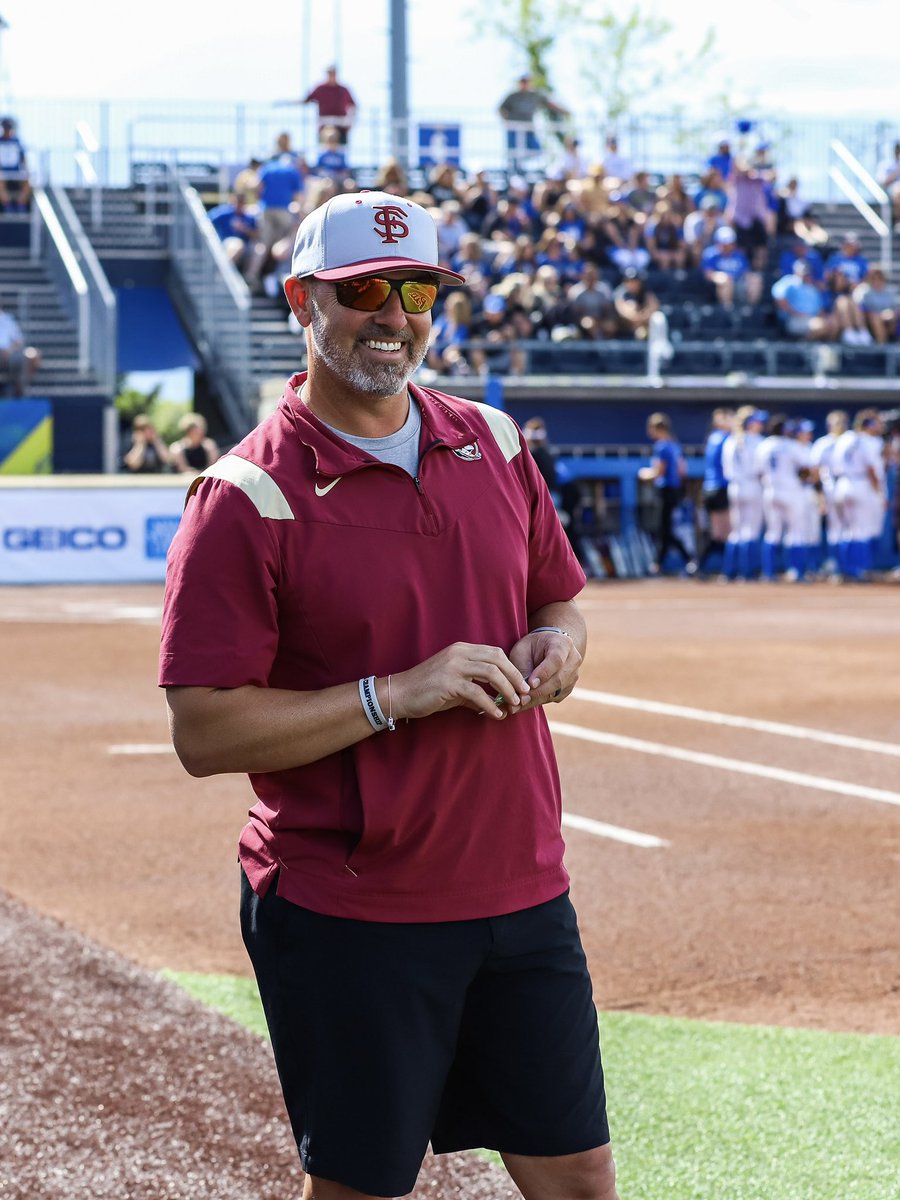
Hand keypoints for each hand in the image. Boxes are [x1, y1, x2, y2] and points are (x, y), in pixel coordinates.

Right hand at [390, 642, 530, 721]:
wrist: (399, 694)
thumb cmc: (426, 691)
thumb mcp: (454, 686)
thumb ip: (474, 690)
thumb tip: (494, 704)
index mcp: (461, 649)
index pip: (495, 653)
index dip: (512, 668)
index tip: (521, 685)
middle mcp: (459, 653)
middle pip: (497, 660)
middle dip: (514, 678)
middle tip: (524, 694)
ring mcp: (453, 666)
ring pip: (491, 673)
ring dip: (507, 690)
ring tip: (514, 704)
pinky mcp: (448, 683)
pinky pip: (477, 693)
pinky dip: (491, 705)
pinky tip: (496, 715)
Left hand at [507, 628, 581, 708]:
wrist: (547, 648)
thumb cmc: (532, 646)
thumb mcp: (523, 649)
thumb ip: (523, 668)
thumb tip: (521, 692)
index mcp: (563, 644)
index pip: (556, 660)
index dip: (543, 673)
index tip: (530, 683)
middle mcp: (573, 660)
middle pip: (558, 680)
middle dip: (538, 691)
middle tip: (520, 699)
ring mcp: (573, 676)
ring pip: (556, 692)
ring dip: (536, 699)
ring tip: (518, 704)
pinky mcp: (568, 689)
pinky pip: (554, 698)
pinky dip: (538, 702)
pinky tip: (524, 703)